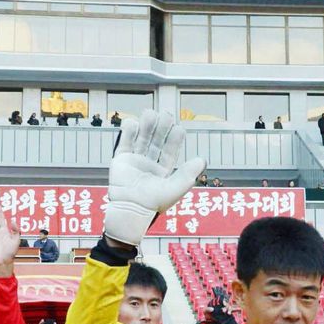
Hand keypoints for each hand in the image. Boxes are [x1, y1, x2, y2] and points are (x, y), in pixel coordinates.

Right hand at [105, 110, 206, 245]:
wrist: (131, 209)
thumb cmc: (153, 203)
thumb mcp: (175, 188)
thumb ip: (188, 173)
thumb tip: (202, 160)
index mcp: (163, 171)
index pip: (170, 151)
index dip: (174, 139)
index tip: (179, 128)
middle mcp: (149, 164)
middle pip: (156, 141)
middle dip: (160, 128)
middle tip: (165, 114)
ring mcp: (135, 161)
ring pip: (142, 139)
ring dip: (146, 126)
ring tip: (150, 113)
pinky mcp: (121, 160)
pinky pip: (125, 143)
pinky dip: (128, 132)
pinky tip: (133, 122)